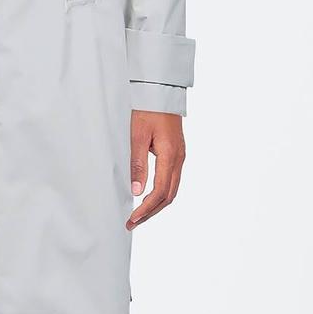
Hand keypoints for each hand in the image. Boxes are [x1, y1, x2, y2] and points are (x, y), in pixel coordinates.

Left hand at [127, 110, 185, 229]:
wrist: (161, 91)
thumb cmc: (147, 110)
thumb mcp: (137, 136)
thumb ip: (138, 164)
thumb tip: (137, 191)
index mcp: (170, 156)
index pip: (160, 192)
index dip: (146, 209)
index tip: (132, 219)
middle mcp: (179, 159)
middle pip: (168, 196)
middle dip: (150, 212)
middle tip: (132, 223)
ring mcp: (180, 157)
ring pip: (171, 190)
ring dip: (156, 205)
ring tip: (139, 215)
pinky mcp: (177, 153)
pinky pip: (172, 180)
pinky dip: (161, 194)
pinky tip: (149, 198)